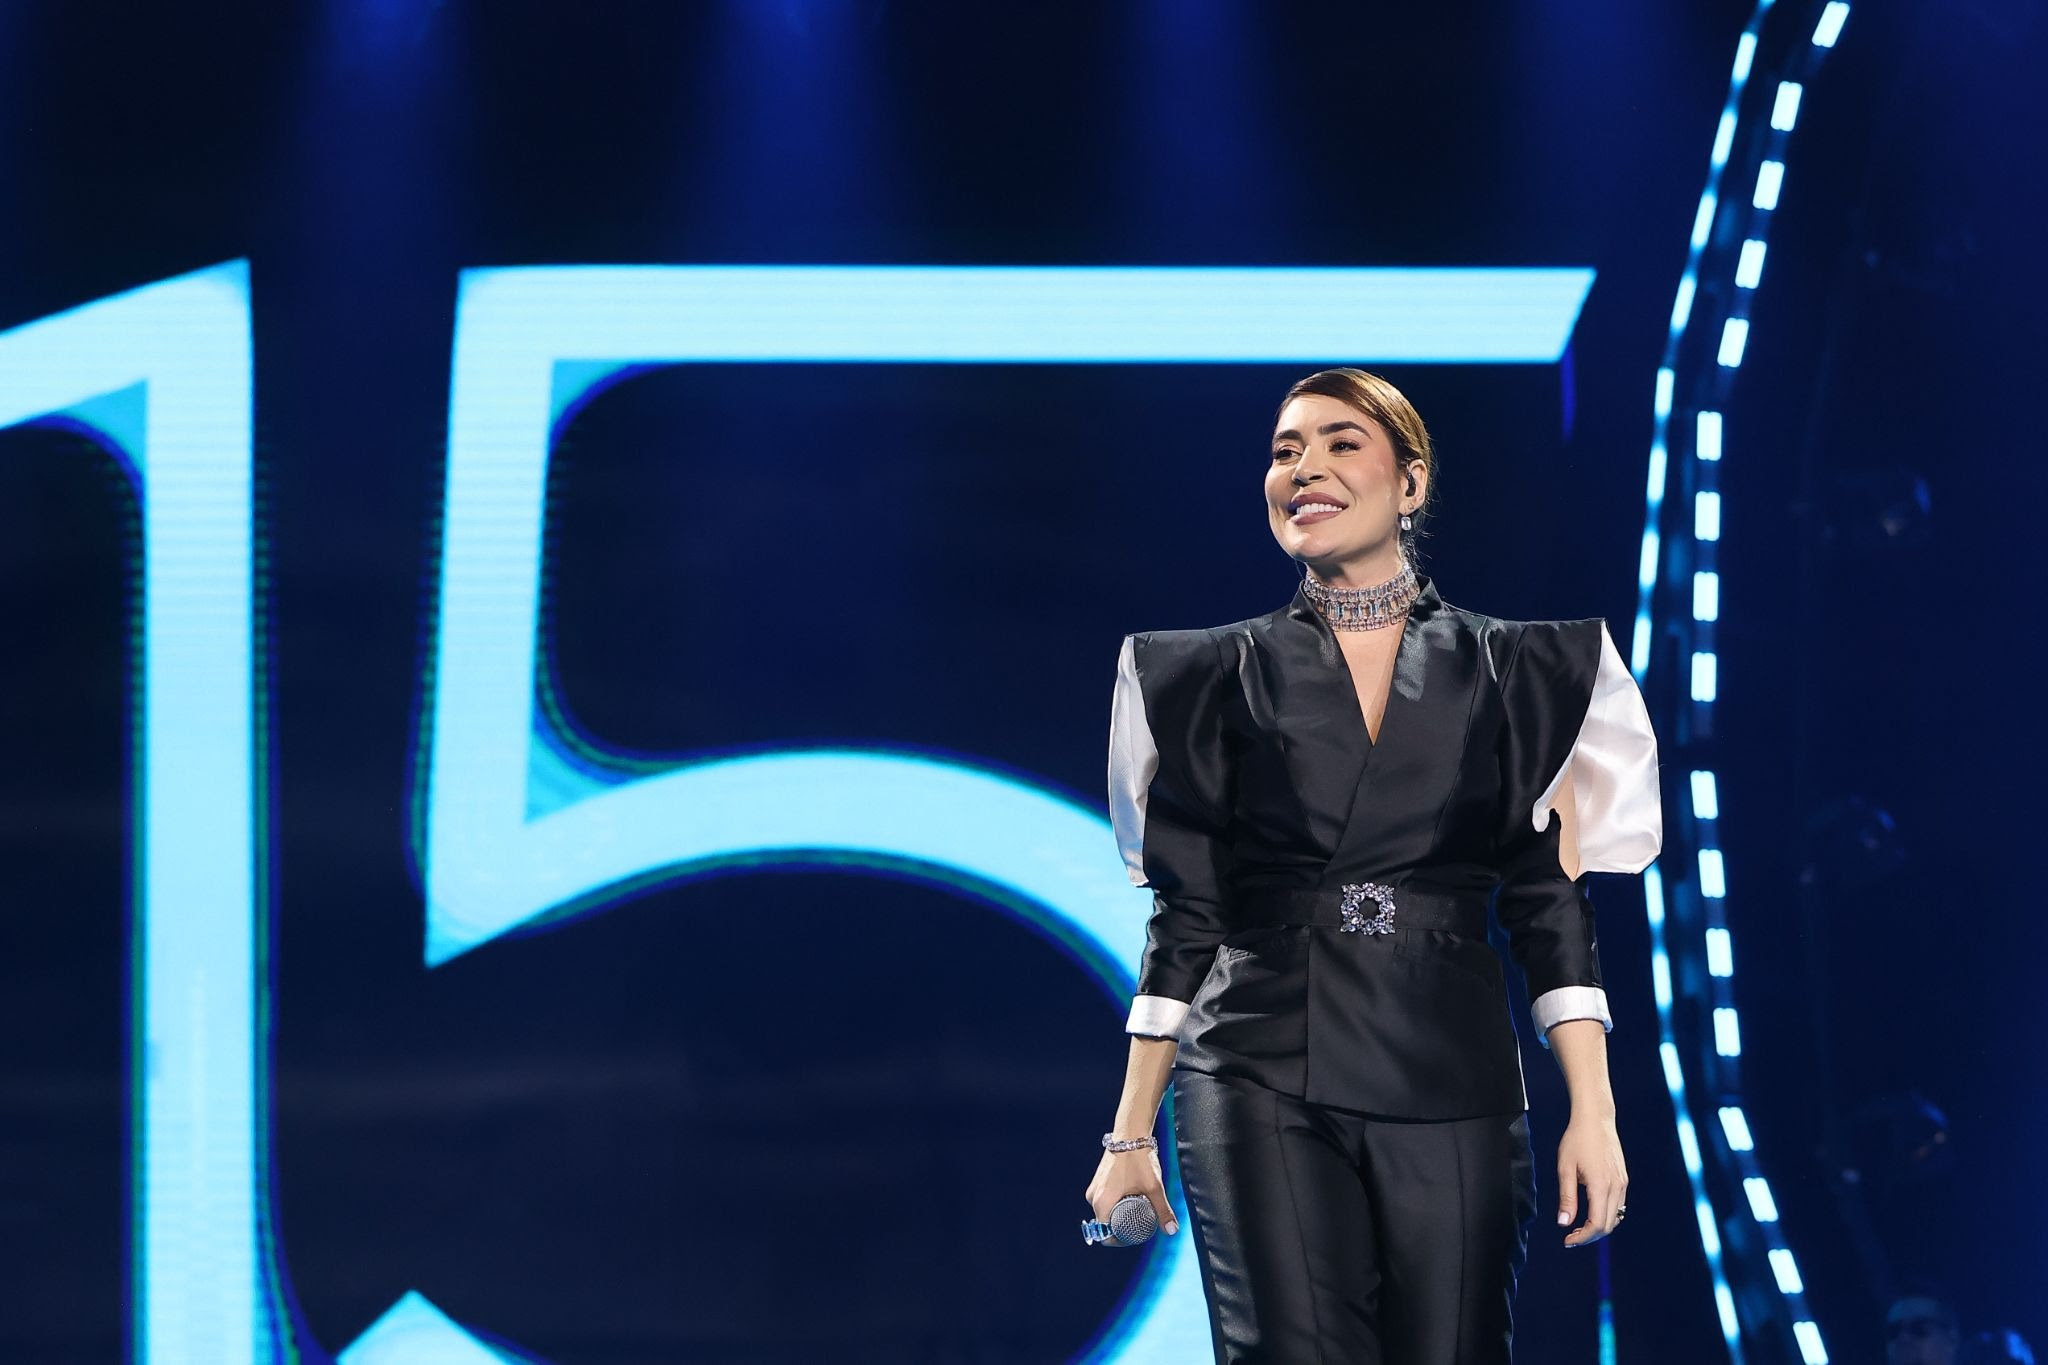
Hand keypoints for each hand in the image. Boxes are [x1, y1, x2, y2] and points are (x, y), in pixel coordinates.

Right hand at [1085, 1145, 1178, 1235]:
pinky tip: (1130, 1201)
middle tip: (1140, 1225)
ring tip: (1137, 1212)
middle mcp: (1093, 1197)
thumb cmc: (1139, 1160)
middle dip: (1121, 1227)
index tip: (1135, 1237)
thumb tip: (1172, 1231)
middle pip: (1106, 1223)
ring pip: (1105, 1210)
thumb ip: (1162, 1210)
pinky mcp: (1098, 1180)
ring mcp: (1094, 1188)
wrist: (1130, 1133)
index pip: (1106, 1234)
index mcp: (1101, 1203)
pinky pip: (1105, 1199)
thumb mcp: (1154, 1187)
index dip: (1120, 1240)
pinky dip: (1115, 1203)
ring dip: (1119, 1214)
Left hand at [1556, 1111, 1627, 1247]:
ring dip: (1599, 1227)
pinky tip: (1590, 1212)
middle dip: (1590, 1236)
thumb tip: (1563, 1223)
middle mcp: (1616, 1187)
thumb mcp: (1565, 1168)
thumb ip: (1566, 1198)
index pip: (1597, 1224)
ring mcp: (1622, 1183)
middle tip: (1571, 1237)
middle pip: (1609, 1225)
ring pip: (1616, 1217)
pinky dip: (1606, 1215)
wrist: (1596, 1119)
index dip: (1583, 1237)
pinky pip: (1618, 1205)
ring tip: (1578, 1227)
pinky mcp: (1623, 1179)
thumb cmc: (1576, 1140)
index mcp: (1601, 1185)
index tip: (1568, 1240)